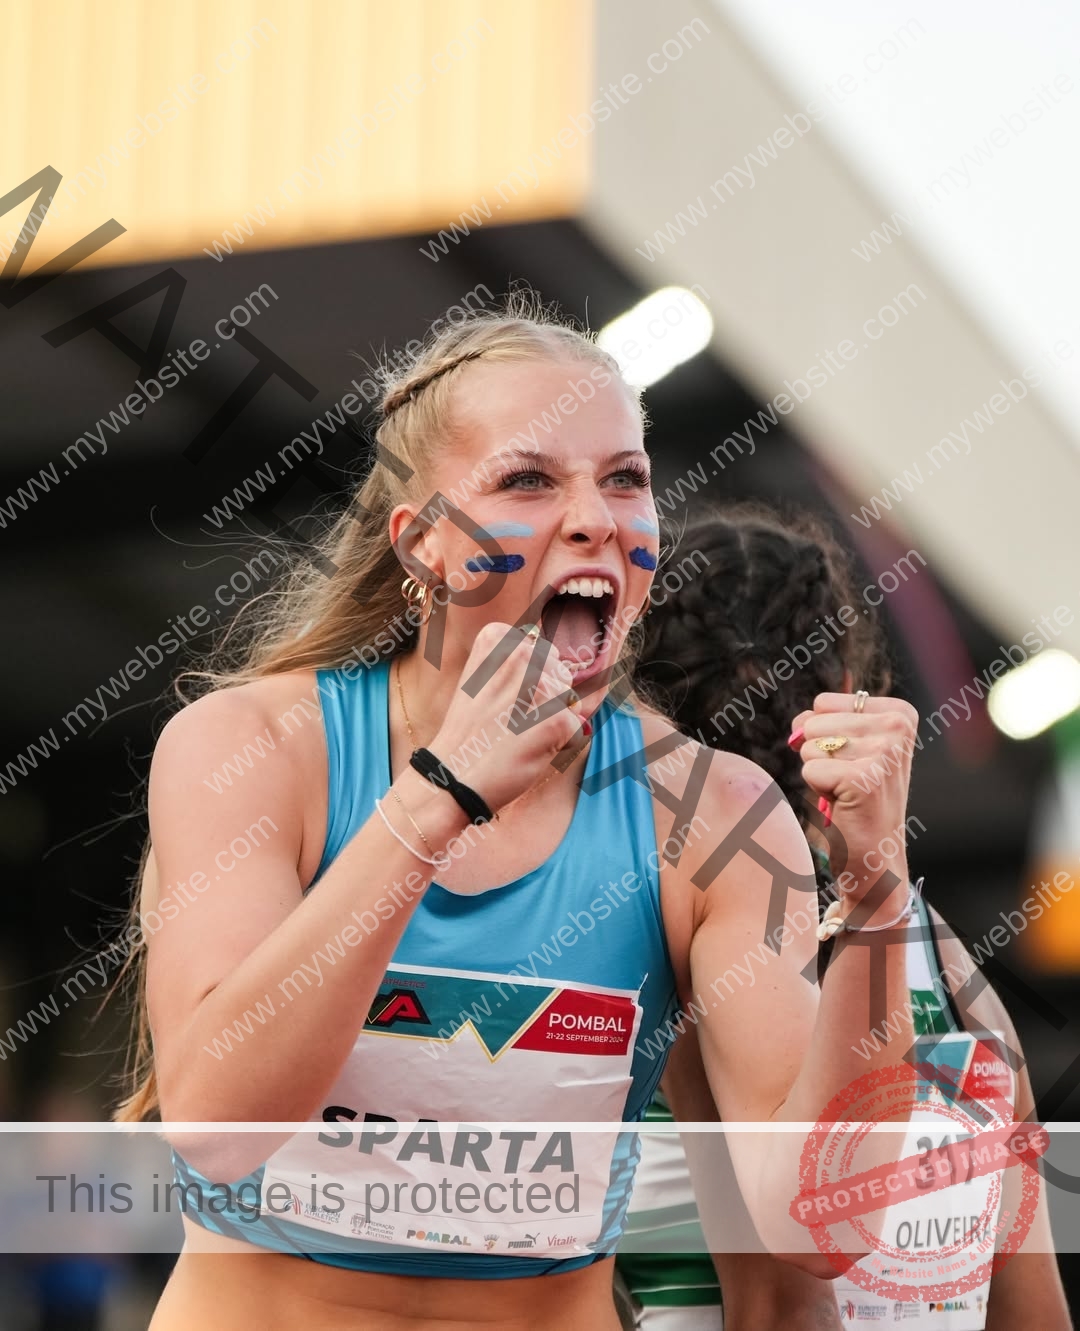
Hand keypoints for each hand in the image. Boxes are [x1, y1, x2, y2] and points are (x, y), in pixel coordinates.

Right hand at [427, 622, 585, 813]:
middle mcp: (521, 653)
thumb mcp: (480, 679)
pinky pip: (574, 726)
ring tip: (519, 733)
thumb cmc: (468, 731)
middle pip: (559, 670)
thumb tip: (566, 670)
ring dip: (553, 718)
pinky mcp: (557, 719)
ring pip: (570, 698)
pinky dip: (559, 742)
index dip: (529, 678)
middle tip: (512, 720)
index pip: (540, 649)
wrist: (452, 775)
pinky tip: (529, 749)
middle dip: (546, 696)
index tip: (502, 698)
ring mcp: (540, 686)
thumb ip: (516, 665)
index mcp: (497, 637)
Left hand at [790, 693, 919, 907]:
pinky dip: (818, 790)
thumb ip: (820, 721)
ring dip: (819, 772)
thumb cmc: (857, 798)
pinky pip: (809, 770)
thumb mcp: (848, 746)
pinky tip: (845, 803)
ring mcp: (884, 752)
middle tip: (848, 780)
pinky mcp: (863, 779)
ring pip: (808, 746)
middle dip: (819, 755)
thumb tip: (798, 725)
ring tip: (847, 790)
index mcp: (900, 713)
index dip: (825, 735)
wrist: (876, 854)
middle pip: (813, 722)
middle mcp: (898, 727)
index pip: (823, 702)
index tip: (854, 761)